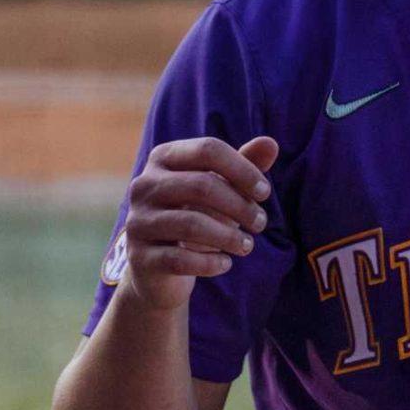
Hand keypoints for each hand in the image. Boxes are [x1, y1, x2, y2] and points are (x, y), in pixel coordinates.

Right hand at [114, 136, 277, 311]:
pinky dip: (211, 263)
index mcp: (163, 158)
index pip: (208, 150)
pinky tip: (225, 263)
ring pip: (191, 224)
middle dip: (240, 205)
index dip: (243, 170)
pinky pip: (181, 259)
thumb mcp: (221, 189)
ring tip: (247, 245)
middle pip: (201, 185)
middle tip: (260, 223)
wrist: (159, 266)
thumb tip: (271, 143)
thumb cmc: (195, 215)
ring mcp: (138, 222)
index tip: (264, 193)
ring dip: (229, 236)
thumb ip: (244, 166)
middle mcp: (144, 185)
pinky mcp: (141, 258)